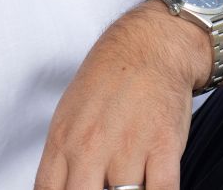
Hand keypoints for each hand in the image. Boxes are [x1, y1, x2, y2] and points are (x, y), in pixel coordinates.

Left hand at [33, 1, 209, 189]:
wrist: (151, 45)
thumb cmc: (110, 79)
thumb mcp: (68, 115)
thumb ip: (61, 159)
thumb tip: (59, 189)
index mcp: (62, 141)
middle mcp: (90, 149)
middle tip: (104, 188)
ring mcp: (127, 150)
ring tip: (131, 184)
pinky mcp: (163, 149)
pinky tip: (153, 187)